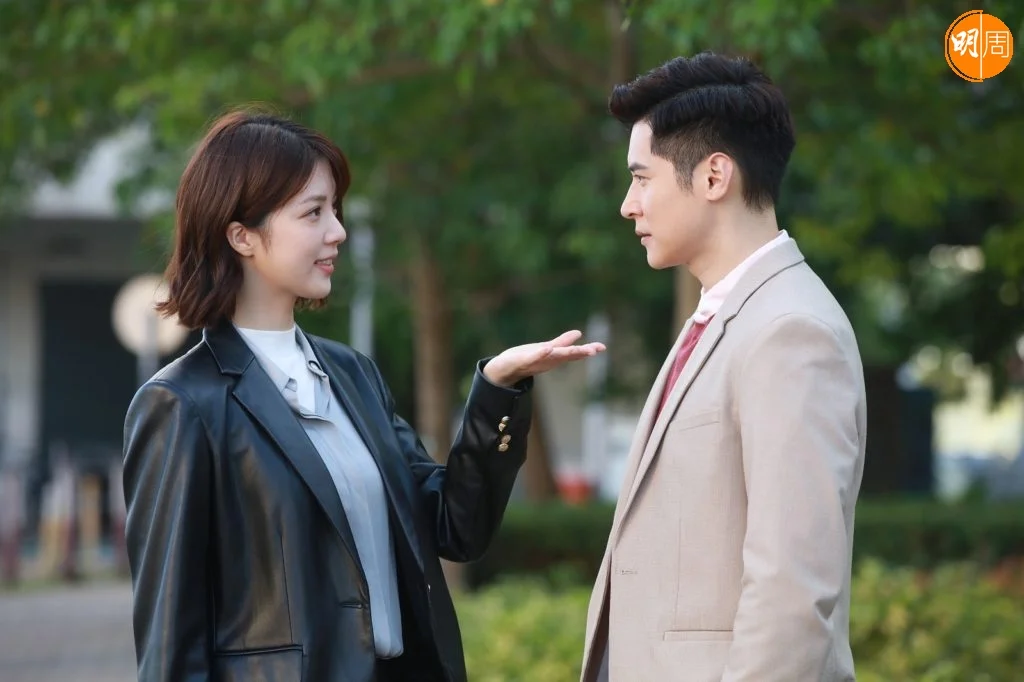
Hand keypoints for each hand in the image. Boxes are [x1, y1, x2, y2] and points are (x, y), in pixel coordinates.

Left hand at [483, 330, 606, 386]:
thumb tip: (579, 333)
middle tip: (594, 350)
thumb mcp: (546, 348)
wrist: (504, 370)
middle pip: (566, 355)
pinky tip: (548, 348)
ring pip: (553, 357)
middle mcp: (548, 360)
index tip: (601, 347)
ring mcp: (536, 361)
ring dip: (564, 353)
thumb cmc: (525, 359)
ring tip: (577, 349)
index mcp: (554, 356)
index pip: (573, 352)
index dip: (587, 350)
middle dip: (580, 352)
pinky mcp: (522, 361)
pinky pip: (533, 357)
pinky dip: (541, 354)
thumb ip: (562, 342)